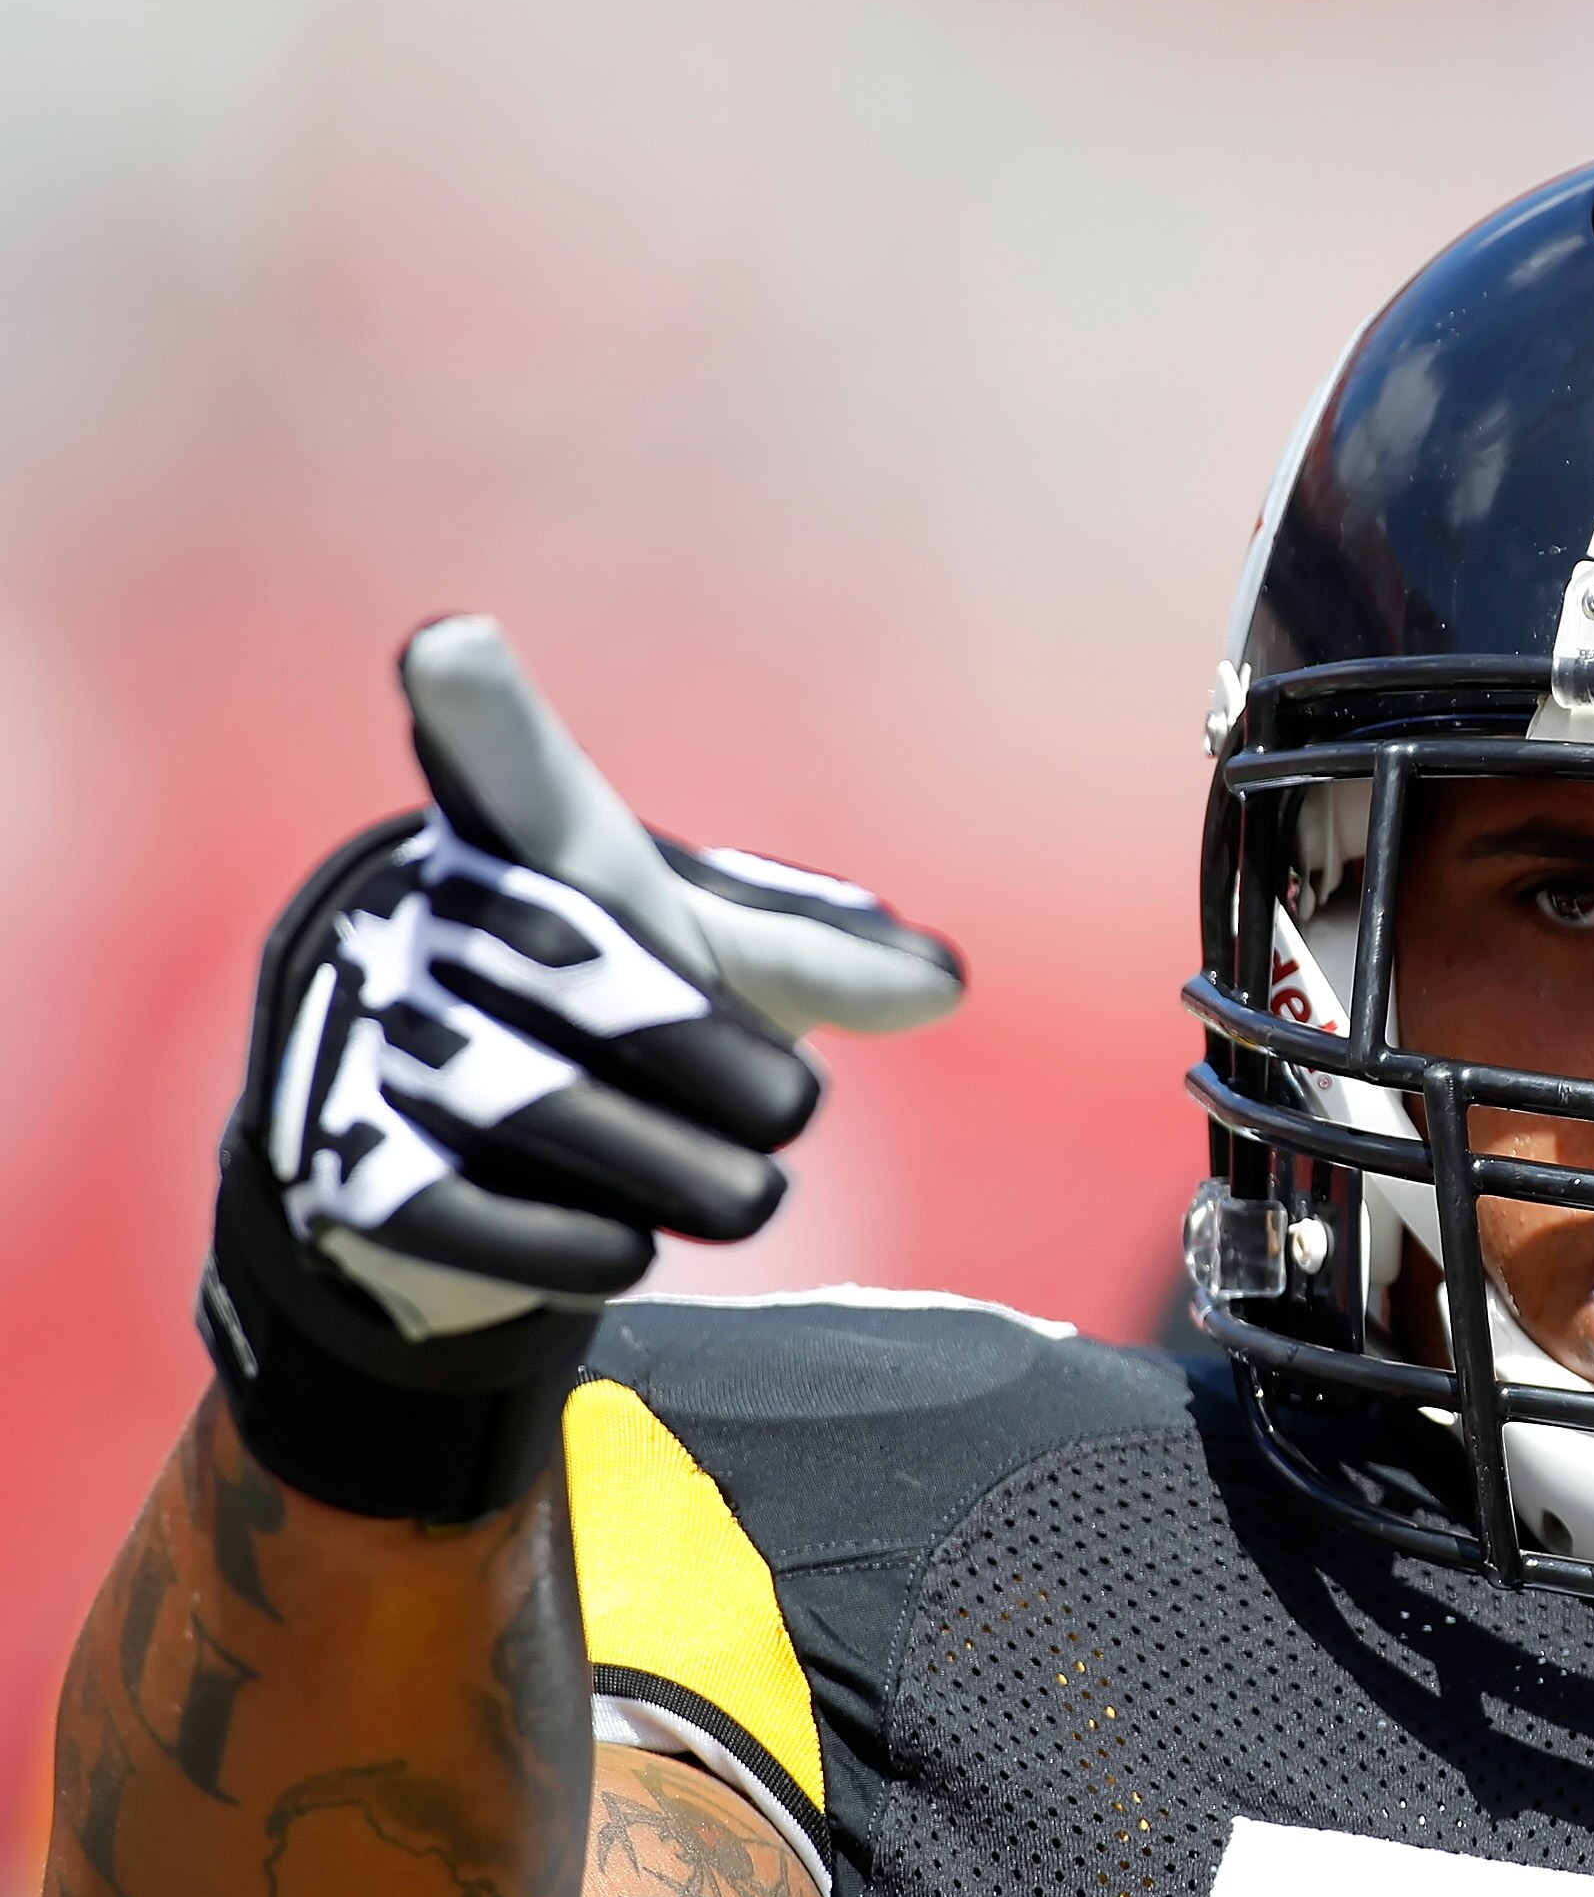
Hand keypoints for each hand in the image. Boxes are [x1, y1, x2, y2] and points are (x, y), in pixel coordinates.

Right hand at [201, 615, 963, 1515]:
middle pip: (624, 997)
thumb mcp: (711, 961)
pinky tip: (622, 1242)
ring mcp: (375, 1037)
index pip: (511, 768)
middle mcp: (432, 921)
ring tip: (738, 1189)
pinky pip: (493, 1221)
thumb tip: (943, 987)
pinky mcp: (347, 1164)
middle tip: (789, 1113)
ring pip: (566, 1117)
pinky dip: (589, 1248)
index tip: (454, 648)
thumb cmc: (602, 1009)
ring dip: (692, 1178)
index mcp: (530, 847)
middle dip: (736, 1079)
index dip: (483, 710)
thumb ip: (819, 961)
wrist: (430, 1146)